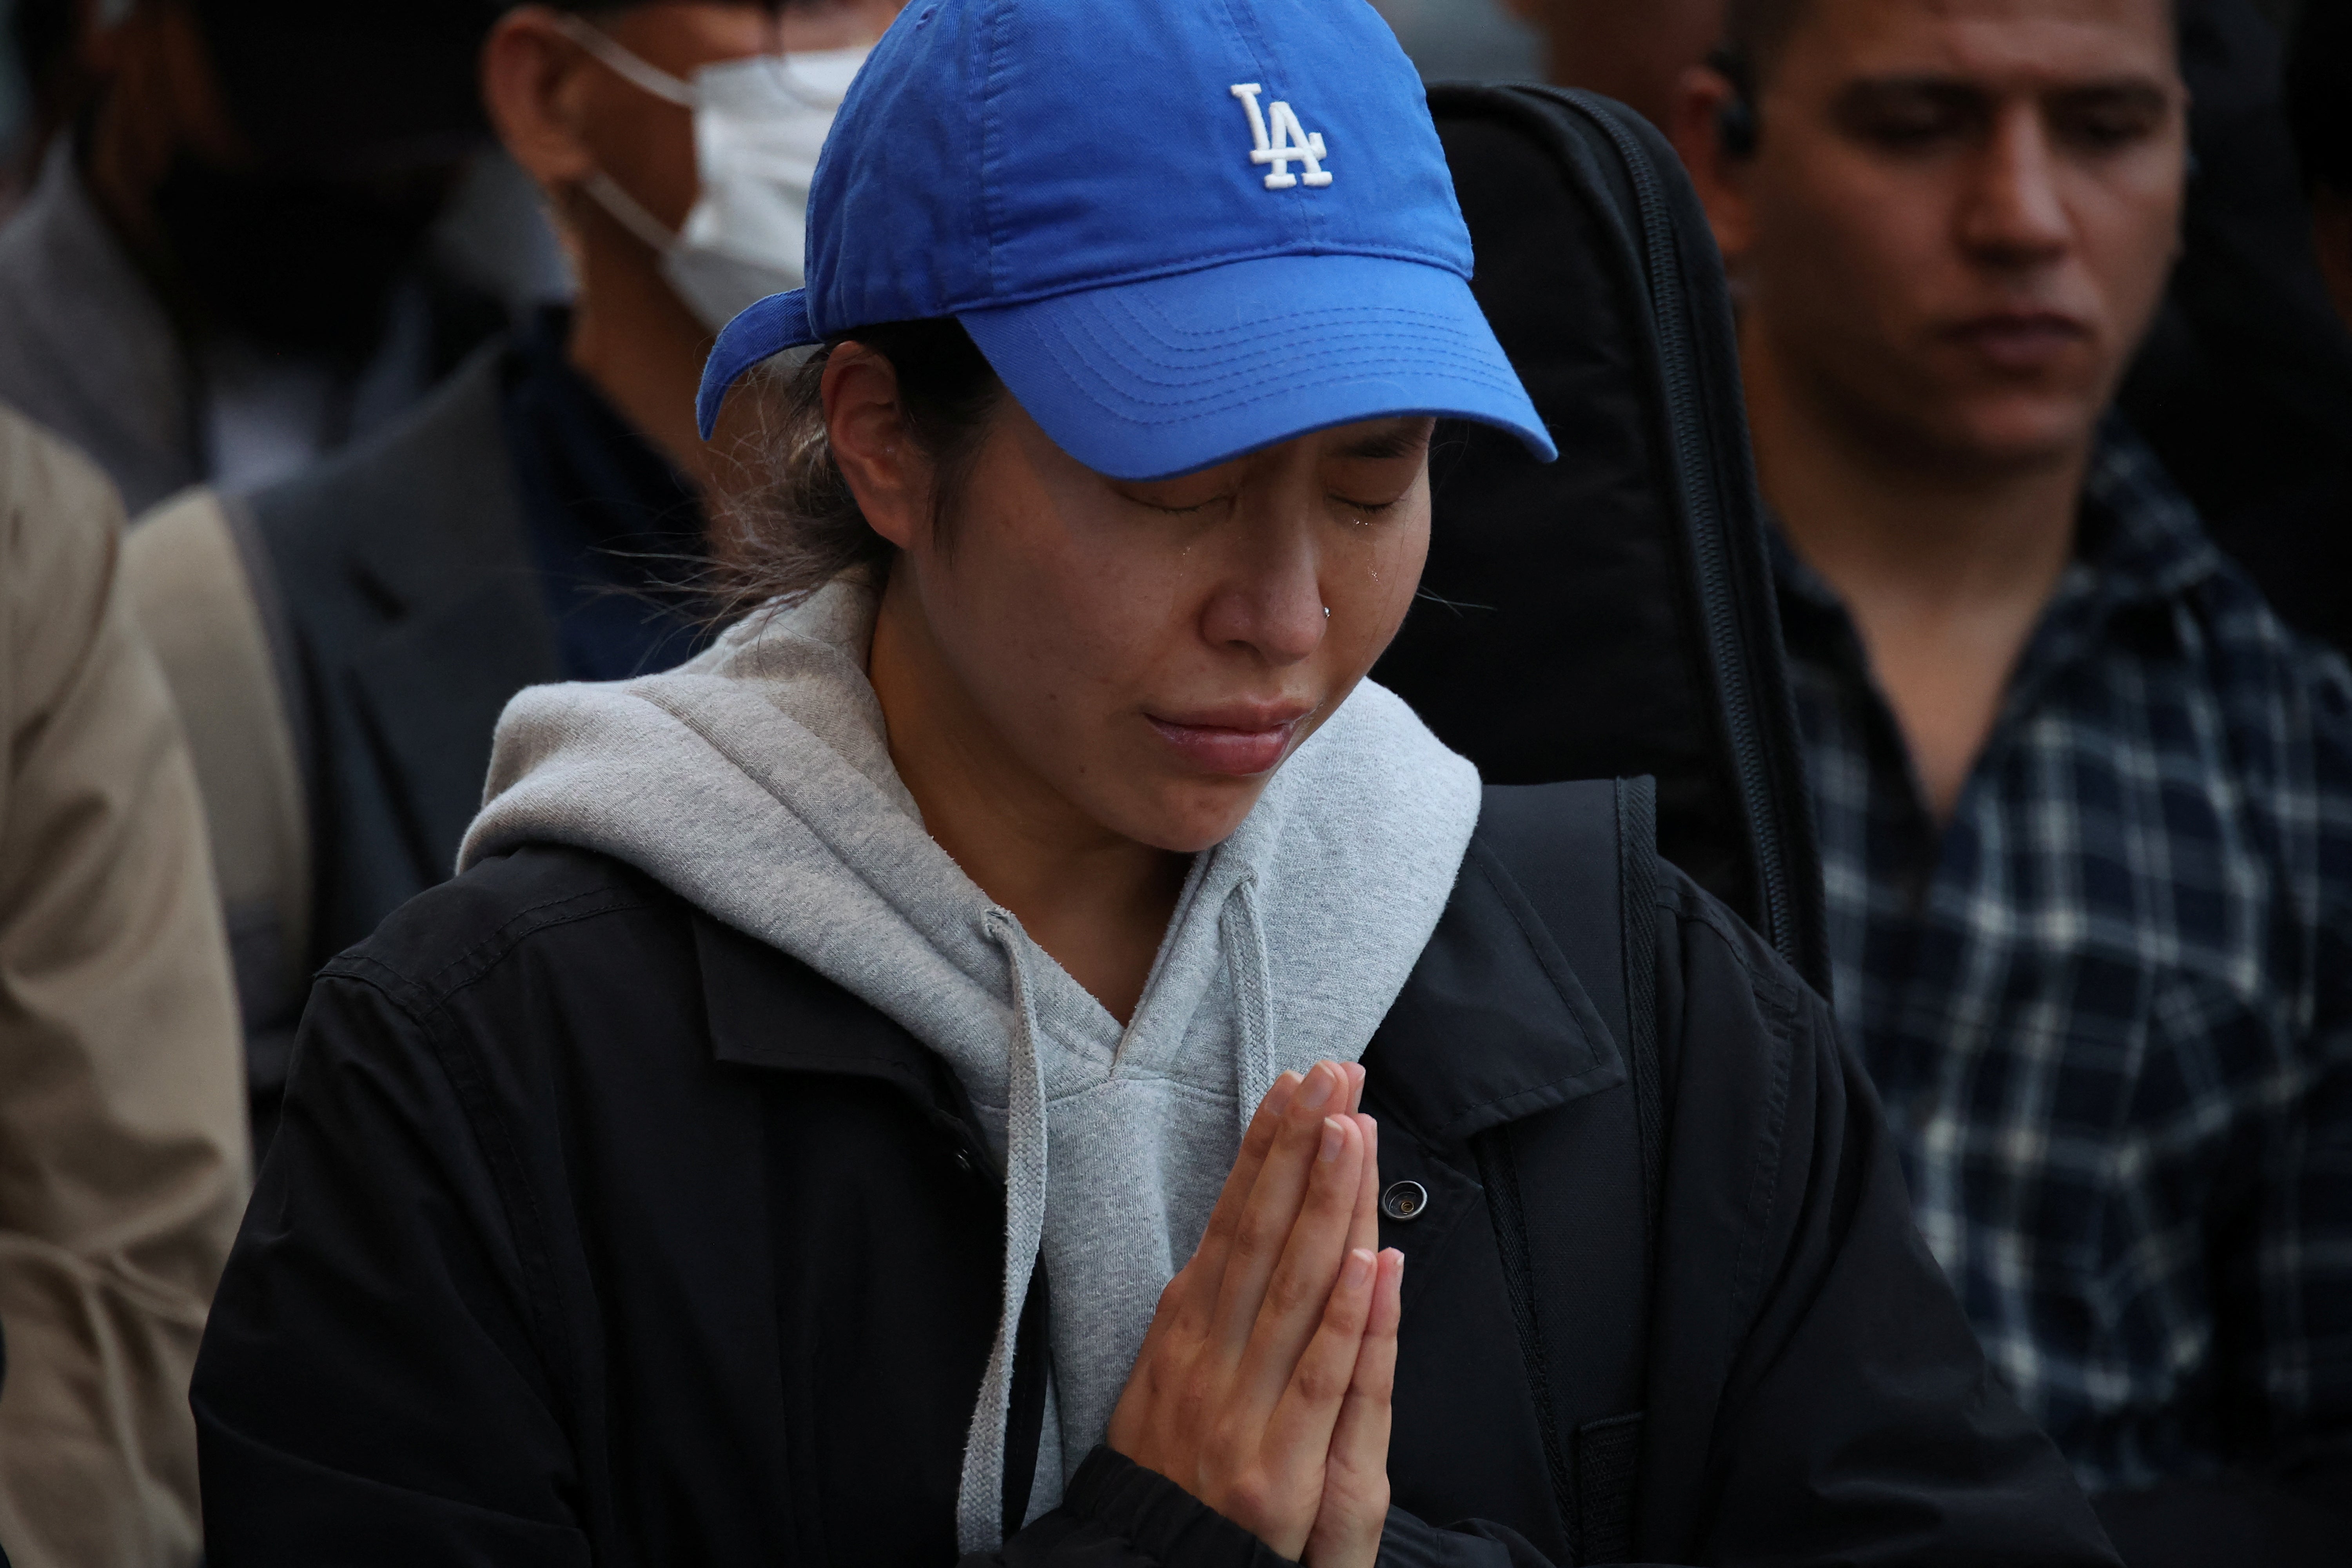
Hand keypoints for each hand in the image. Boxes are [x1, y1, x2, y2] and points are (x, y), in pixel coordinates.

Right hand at [1107, 1061, 1403, 1564]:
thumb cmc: (1166, 1483)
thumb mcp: (1155, 1391)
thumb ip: (1188, 1325)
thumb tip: (1207, 1253)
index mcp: (1183, 1335)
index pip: (1230, 1220)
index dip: (1264, 1150)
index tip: (1293, 1084)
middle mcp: (1209, 1359)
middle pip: (1263, 1234)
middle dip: (1299, 1148)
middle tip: (1332, 1074)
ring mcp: (1244, 1411)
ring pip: (1294, 1287)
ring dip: (1326, 1203)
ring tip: (1353, 1128)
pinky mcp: (1281, 1468)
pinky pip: (1322, 1380)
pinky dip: (1348, 1317)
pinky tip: (1372, 1257)